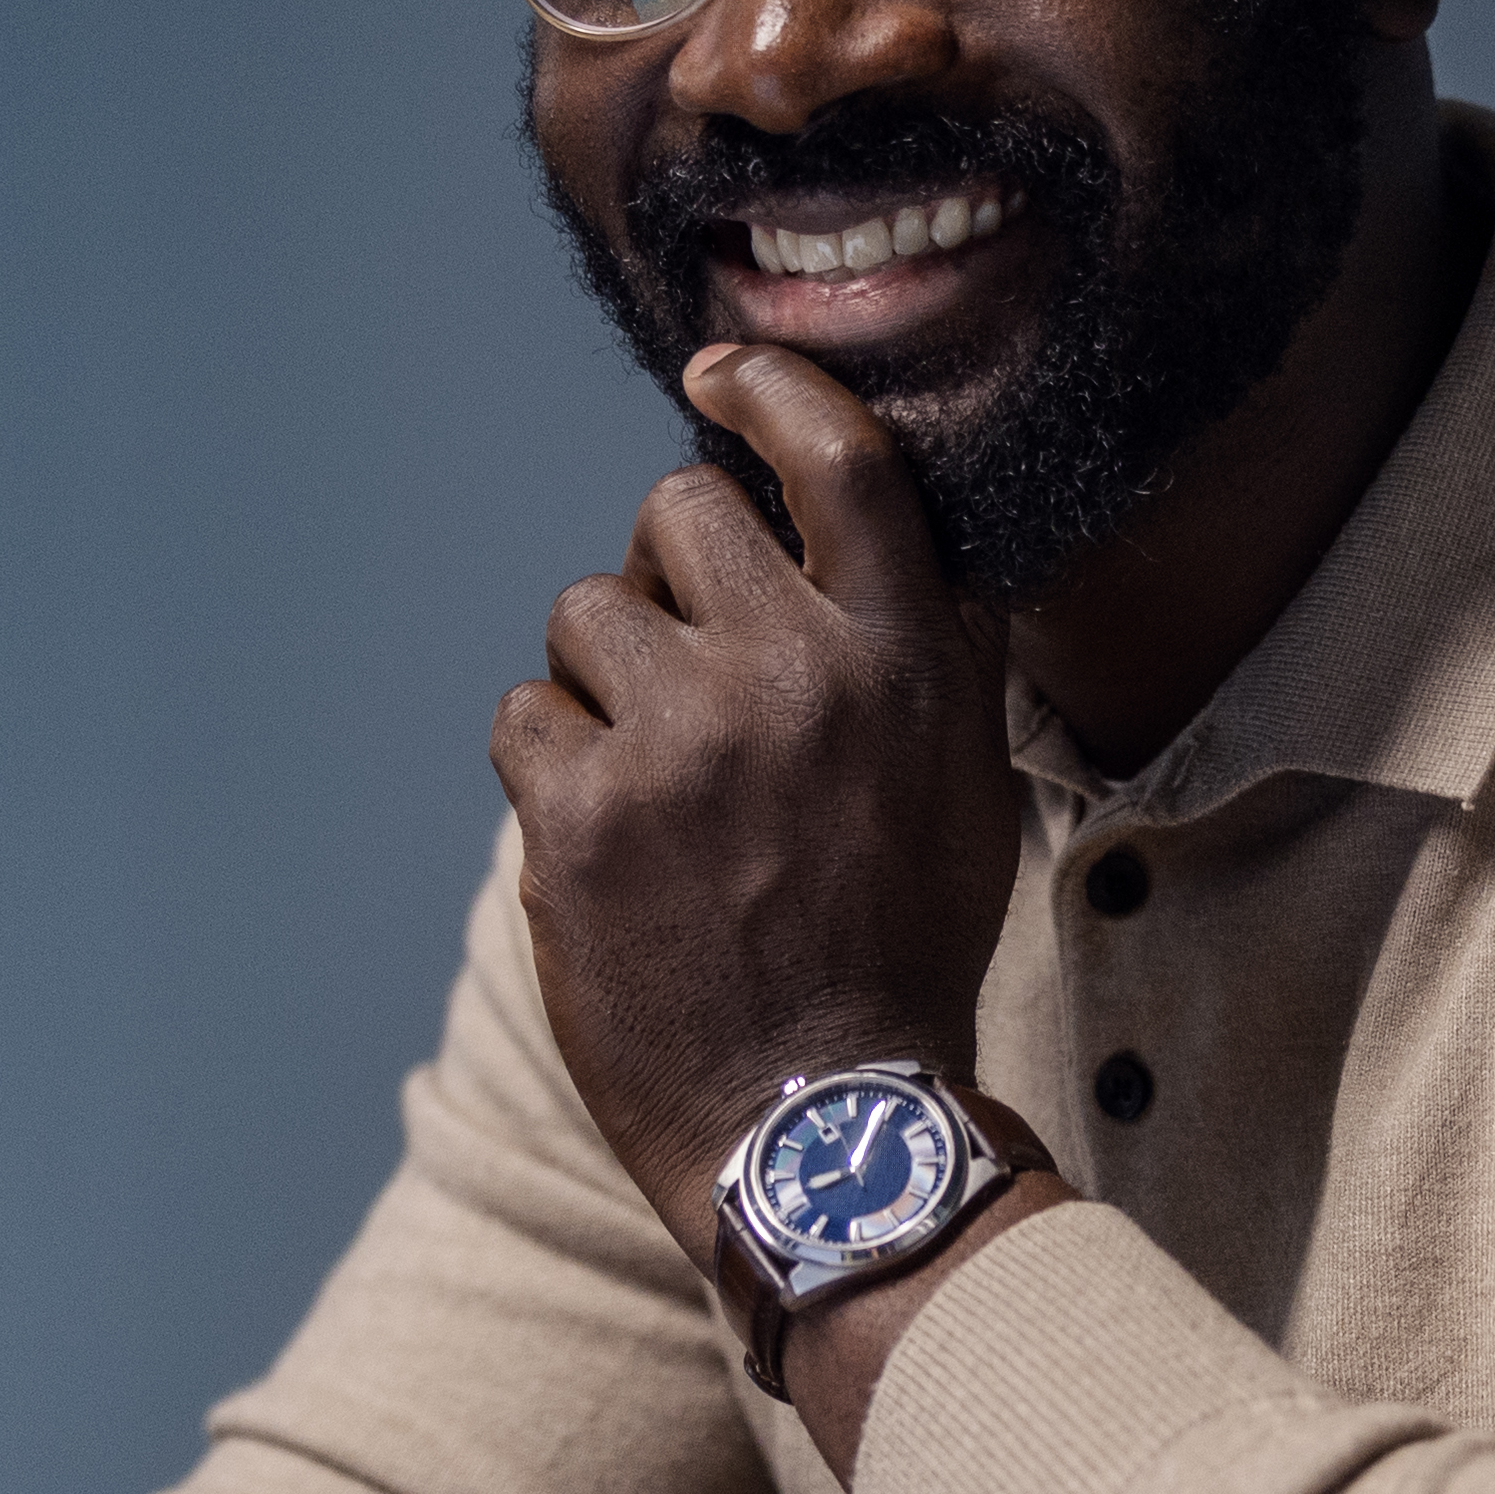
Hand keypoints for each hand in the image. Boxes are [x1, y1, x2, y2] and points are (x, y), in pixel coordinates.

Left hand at [492, 346, 1028, 1267]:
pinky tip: (607, 847)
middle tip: (687, 679)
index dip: (767, 391)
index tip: (718, 375)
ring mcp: (682, 739)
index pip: (838, 458)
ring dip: (603, 684)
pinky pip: (525, 717)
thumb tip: (896, 536)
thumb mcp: (969, 786)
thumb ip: (938, 652)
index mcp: (909, 656)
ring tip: (656, 787)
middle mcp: (799, 673)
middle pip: (675, 513)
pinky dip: (552, 773)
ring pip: (584, 615)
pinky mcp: (581, 811)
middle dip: (666, 578)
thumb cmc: (900, 951)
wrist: (818, 1118)